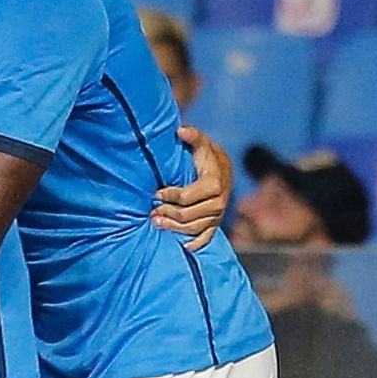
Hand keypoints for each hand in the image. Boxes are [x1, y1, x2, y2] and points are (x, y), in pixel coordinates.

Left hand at [154, 125, 232, 248]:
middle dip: (167, 214)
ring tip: (156, 223)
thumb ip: (193, 136)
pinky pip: (207, 237)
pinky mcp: (216, 223)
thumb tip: (181, 130)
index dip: (168, 196)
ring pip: (193, 228)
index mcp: (214, 184)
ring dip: (173, 228)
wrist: (224, 168)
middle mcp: (219, 202)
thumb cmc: (207, 155)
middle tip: (151, 212)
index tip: (155, 194)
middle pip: (188, 215)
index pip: (186, 197)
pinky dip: (196, 244)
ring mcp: (218, 215)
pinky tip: (183, 247)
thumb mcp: (202, 143)